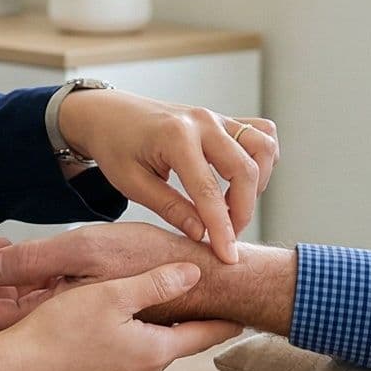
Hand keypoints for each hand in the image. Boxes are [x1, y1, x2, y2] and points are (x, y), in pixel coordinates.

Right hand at [0, 262, 241, 370]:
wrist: (18, 370)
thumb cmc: (61, 331)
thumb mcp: (113, 295)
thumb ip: (158, 284)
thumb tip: (193, 273)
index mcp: (154, 353)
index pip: (203, 335)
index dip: (225, 322)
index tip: (245, 314)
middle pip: (175, 341)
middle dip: (179, 317)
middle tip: (188, 293)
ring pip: (147, 349)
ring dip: (147, 327)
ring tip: (140, 301)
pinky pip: (125, 359)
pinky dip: (126, 339)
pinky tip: (107, 323)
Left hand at [56, 90, 278, 261]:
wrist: (108, 113)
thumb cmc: (115, 147)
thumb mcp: (132, 183)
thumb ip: (170, 208)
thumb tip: (202, 234)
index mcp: (175, 137)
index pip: (208, 191)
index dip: (222, 229)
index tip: (228, 257)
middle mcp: (203, 122)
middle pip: (245, 170)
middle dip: (243, 210)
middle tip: (227, 236)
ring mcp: (216, 117)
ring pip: (263, 147)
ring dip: (258, 182)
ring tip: (233, 206)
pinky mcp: (223, 119)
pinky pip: (260, 133)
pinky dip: (261, 158)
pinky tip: (243, 180)